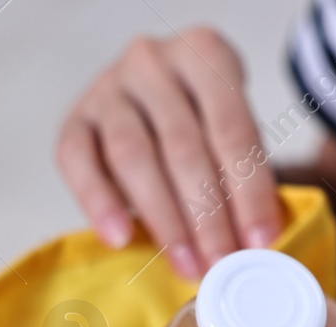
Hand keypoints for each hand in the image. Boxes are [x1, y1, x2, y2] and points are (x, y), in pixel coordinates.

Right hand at [55, 28, 281, 278]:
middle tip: (221, 263)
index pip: (232, 128)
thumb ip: (241, 177)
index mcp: (206, 53)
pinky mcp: (75, 118)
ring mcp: (109, 86)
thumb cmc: (201, 125)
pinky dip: (99, 203)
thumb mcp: (230, 135)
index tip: (260, 240)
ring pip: (132, 154)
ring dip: (163, 218)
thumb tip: (254, 243)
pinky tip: (121, 239)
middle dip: (207, 214)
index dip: (250, 190)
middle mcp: (153, 60)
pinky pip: (78, 161)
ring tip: (184, 264)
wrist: (152, 102)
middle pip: (182, 145)